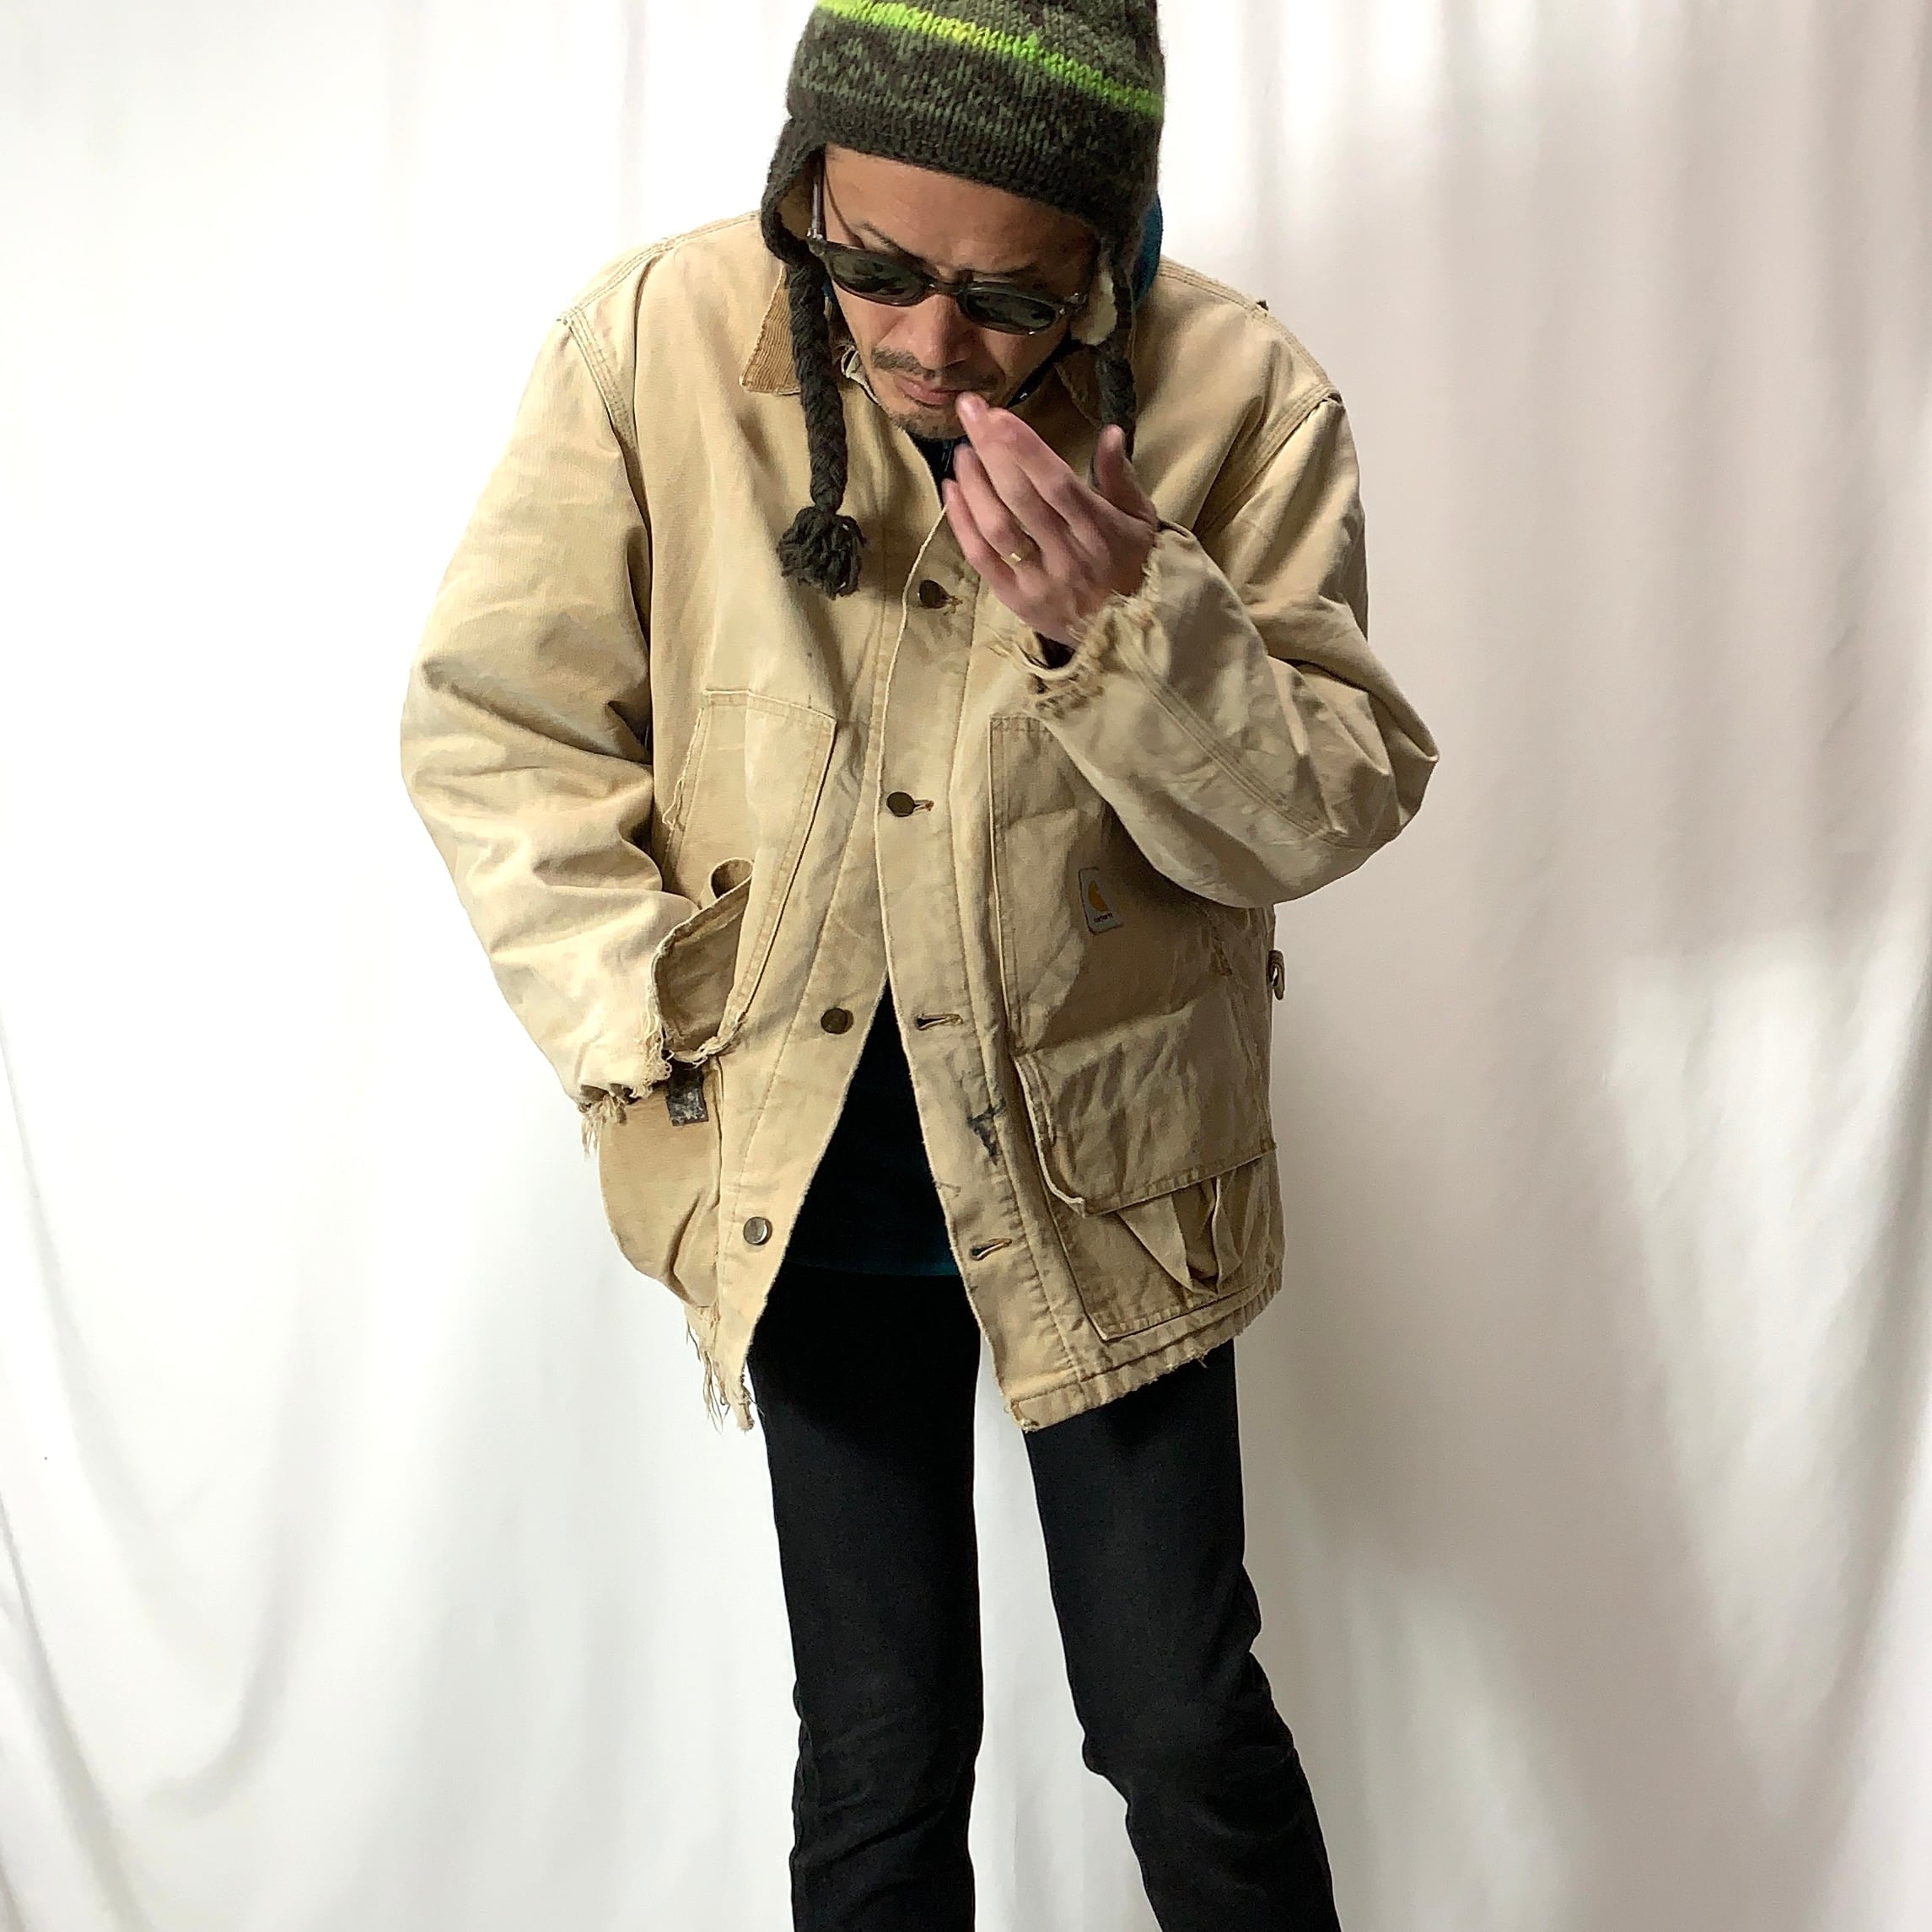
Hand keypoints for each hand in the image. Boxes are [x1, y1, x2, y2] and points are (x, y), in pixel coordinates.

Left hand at [942, 392, 1159, 652]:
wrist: (1126, 635)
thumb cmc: (1132, 567)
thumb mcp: (1141, 521)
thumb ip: (1121, 478)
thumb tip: (1111, 432)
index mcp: (1100, 530)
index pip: (1057, 484)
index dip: (1025, 449)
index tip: (998, 416)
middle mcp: (1067, 555)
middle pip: (1021, 497)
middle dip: (992, 450)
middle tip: (969, 411)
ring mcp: (1038, 580)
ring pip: (998, 528)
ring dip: (975, 485)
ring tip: (963, 451)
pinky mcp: (1015, 599)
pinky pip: (982, 559)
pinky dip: (963, 523)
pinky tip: (952, 489)